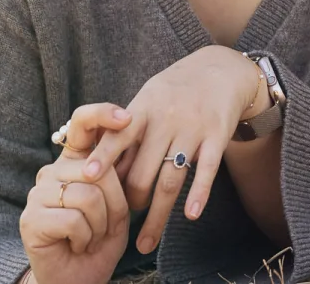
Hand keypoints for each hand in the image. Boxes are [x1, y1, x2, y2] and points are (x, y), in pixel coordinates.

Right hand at [20, 103, 133, 283]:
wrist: (81, 278)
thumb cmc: (102, 239)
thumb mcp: (119, 203)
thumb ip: (117, 174)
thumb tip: (121, 143)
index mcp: (75, 161)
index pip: (83, 123)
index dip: (103, 114)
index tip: (127, 118)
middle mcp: (53, 171)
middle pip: (98, 169)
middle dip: (116, 204)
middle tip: (107, 226)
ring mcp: (38, 193)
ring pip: (88, 196)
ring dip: (101, 225)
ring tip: (91, 237)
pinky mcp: (31, 219)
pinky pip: (74, 220)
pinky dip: (85, 238)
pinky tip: (76, 245)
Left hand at [78, 46, 264, 254]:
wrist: (221, 69)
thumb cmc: (175, 89)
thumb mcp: (148, 98)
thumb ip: (127, 130)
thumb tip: (101, 168)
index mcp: (145, 108)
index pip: (119, 134)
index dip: (104, 156)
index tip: (88, 177)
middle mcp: (167, 119)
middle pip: (144, 170)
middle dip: (132, 200)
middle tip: (124, 218)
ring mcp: (194, 128)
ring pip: (172, 179)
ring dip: (158, 215)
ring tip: (147, 240)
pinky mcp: (217, 135)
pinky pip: (207, 170)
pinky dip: (199, 193)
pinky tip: (191, 215)